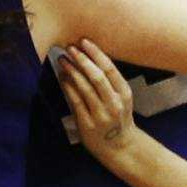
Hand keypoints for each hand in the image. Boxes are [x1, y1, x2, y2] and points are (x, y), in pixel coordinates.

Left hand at [56, 40, 148, 163]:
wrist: (119, 146)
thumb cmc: (118, 117)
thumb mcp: (121, 97)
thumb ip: (110, 80)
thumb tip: (88, 56)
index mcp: (124, 93)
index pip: (110, 69)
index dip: (96, 53)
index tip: (84, 41)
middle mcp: (114, 104)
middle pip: (97, 77)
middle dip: (82, 60)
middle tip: (70, 47)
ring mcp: (101, 115)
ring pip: (84, 88)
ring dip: (71, 71)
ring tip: (63, 59)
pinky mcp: (87, 125)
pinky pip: (75, 101)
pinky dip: (68, 87)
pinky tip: (62, 77)